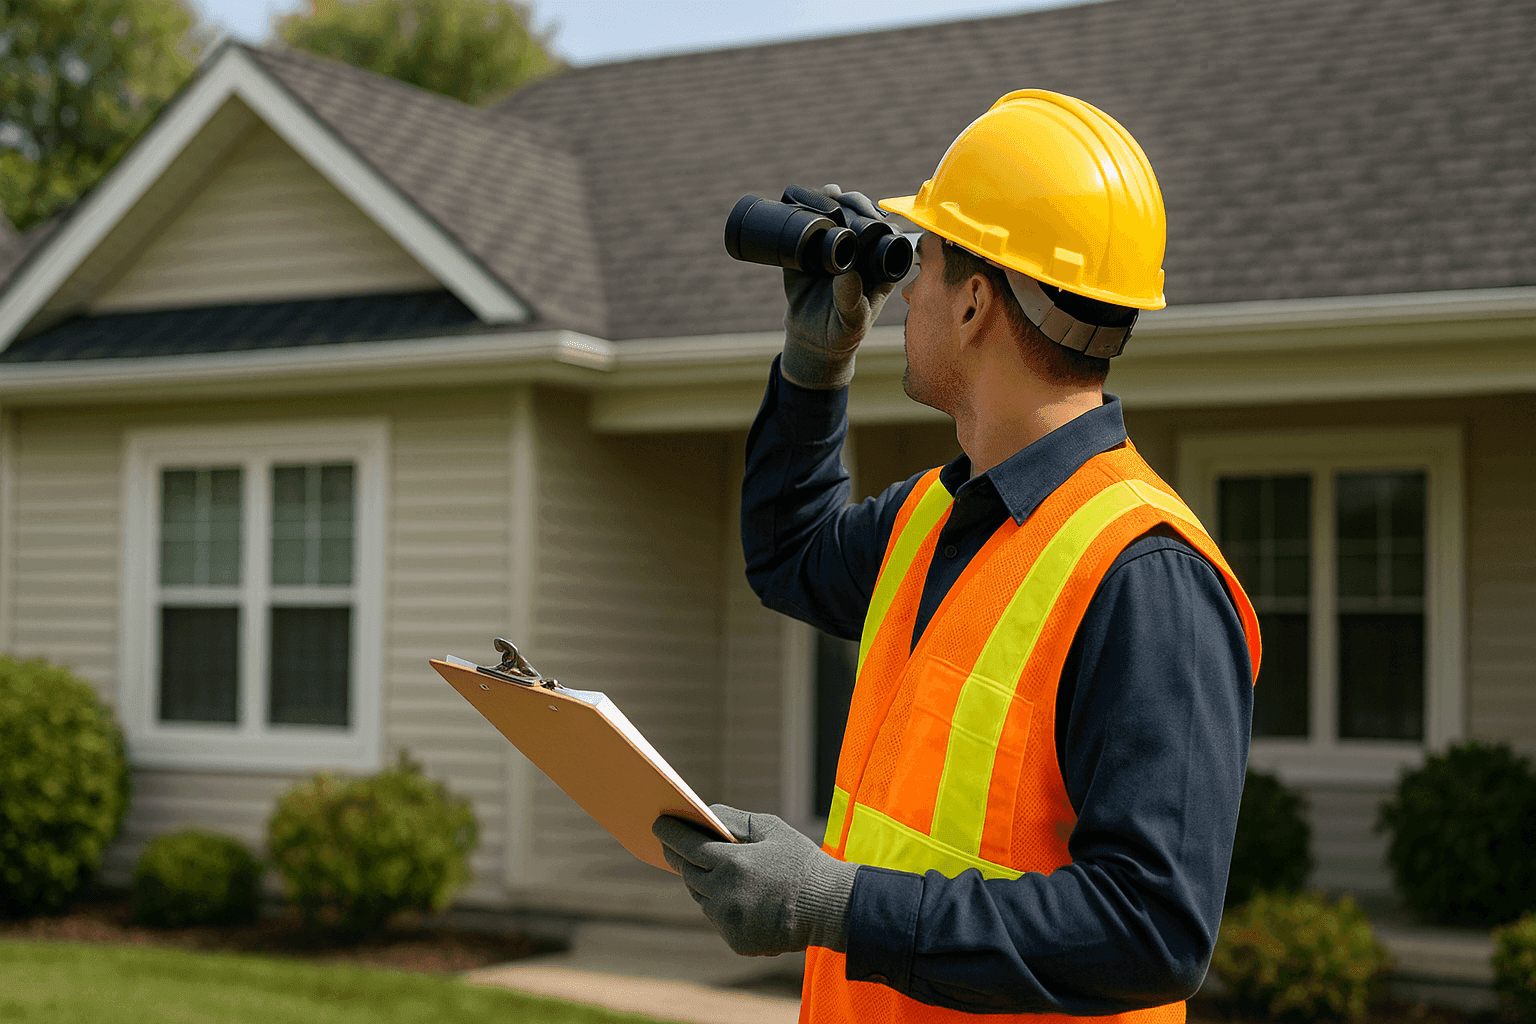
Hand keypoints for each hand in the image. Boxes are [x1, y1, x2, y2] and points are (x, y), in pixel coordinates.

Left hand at [652, 803, 857, 955]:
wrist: (830, 906)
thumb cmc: (801, 862)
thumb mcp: (771, 829)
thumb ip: (734, 821)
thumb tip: (705, 815)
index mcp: (733, 862)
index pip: (687, 846)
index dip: (669, 835)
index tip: (658, 825)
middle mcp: (725, 893)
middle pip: (687, 873)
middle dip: (678, 857)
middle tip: (671, 846)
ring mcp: (729, 920)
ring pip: (699, 897)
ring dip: (701, 882)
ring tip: (709, 869)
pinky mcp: (736, 940)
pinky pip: (717, 918)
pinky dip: (720, 906)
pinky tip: (736, 896)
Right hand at [780, 184, 899, 389]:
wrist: (812, 340)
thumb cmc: (841, 334)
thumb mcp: (851, 321)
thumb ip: (851, 301)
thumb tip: (847, 272)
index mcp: (879, 265)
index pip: (885, 235)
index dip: (879, 221)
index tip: (872, 216)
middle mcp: (859, 251)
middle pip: (862, 218)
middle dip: (856, 204)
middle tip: (845, 199)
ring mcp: (834, 248)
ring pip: (838, 216)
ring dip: (833, 200)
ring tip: (830, 193)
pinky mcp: (808, 250)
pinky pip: (809, 225)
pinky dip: (807, 210)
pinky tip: (805, 200)